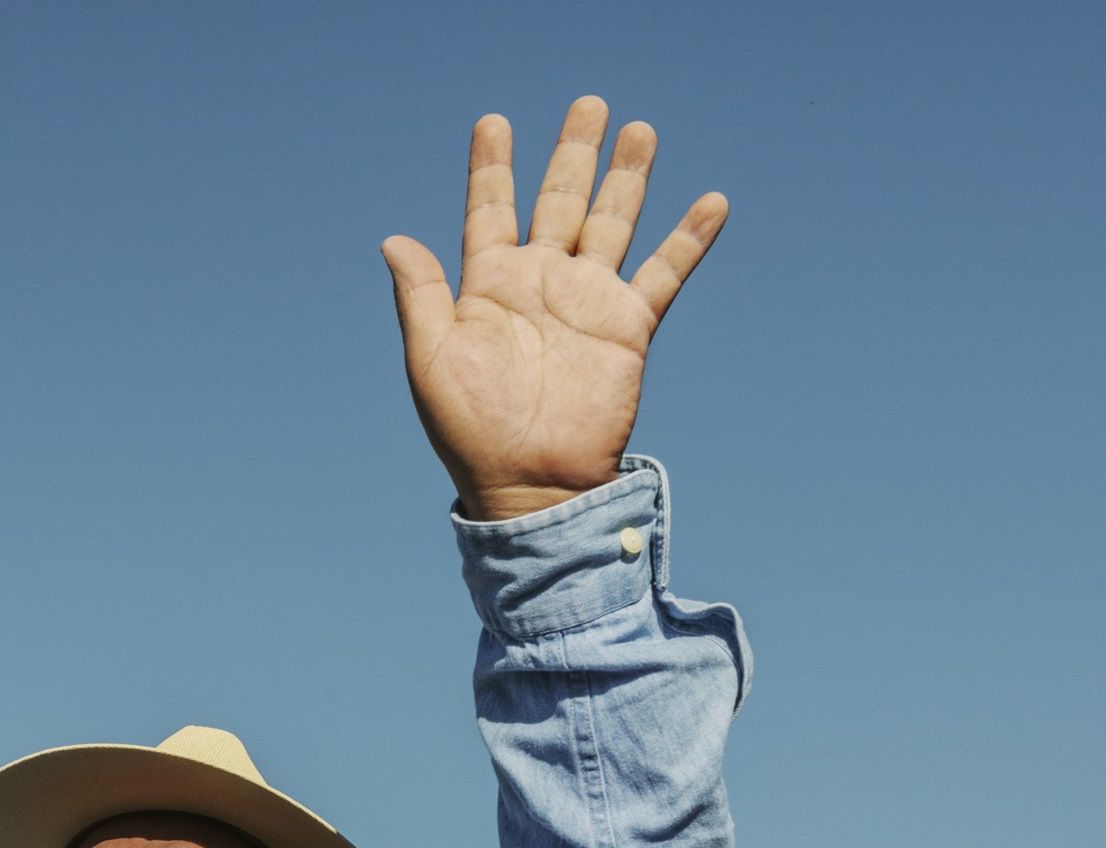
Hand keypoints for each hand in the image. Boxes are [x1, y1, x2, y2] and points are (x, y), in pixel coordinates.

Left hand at [382, 98, 728, 520]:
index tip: (493, 122)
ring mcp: (587, 301)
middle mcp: (541, 282)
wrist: (531, 485)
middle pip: (560, 200)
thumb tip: (394, 239)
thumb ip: (421, 296)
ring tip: (639, 130)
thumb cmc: (471, 431)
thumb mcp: (431, 361)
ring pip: (612, 221)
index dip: (492, 166)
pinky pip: (664, 272)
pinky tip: (711, 202)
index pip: (491, 209)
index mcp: (489, 284)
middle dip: (573, 153)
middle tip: (588, 104)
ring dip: (627, 176)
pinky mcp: (627, 327)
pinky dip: (688, 239)